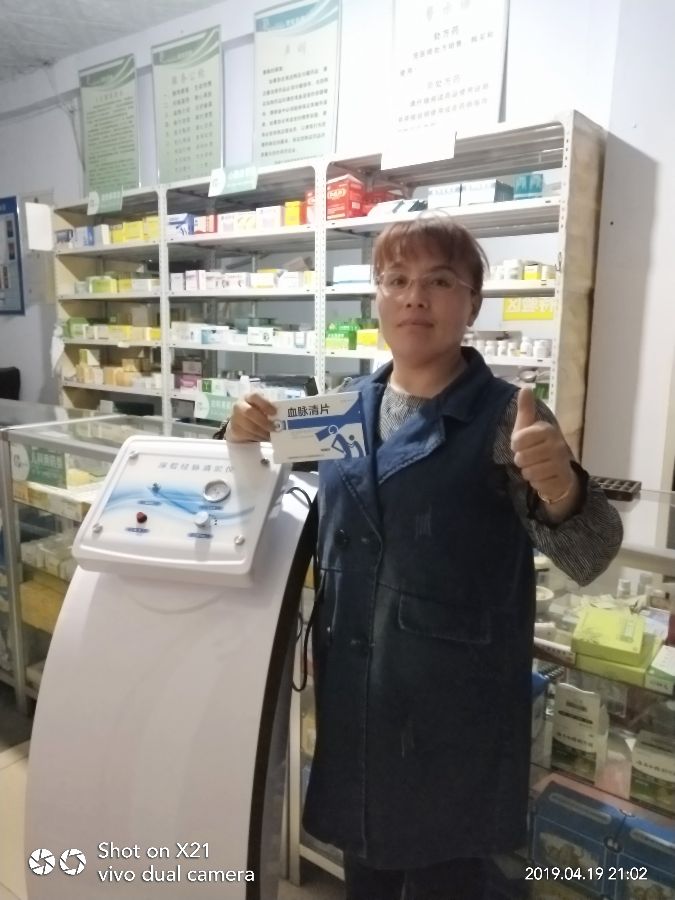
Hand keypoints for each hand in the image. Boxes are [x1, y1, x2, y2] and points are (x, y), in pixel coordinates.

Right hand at [226, 393, 276, 442]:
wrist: (239, 422)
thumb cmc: (256, 412)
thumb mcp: (262, 407)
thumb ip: (270, 408)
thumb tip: (284, 415)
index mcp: (249, 397)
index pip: (255, 396)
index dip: (265, 404)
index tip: (275, 412)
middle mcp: (239, 405)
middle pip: (249, 412)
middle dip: (264, 421)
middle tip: (275, 428)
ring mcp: (235, 418)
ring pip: (250, 426)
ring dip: (263, 432)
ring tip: (271, 435)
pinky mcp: (235, 430)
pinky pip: (248, 435)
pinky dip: (258, 437)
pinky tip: (264, 438)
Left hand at [510, 388, 574, 502]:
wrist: (559, 471)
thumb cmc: (538, 447)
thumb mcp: (528, 428)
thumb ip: (526, 409)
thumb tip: (526, 387)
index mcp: (547, 430)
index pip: (517, 440)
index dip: (516, 445)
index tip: (522, 444)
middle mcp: (557, 444)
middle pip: (521, 458)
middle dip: (522, 461)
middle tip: (531, 458)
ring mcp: (561, 463)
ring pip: (529, 472)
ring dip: (529, 473)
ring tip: (537, 467)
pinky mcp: (562, 480)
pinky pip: (537, 485)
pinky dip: (537, 484)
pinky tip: (544, 477)